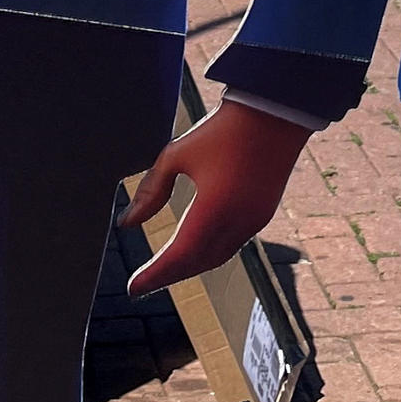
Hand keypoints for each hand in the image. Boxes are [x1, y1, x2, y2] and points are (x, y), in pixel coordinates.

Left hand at [120, 98, 310, 294]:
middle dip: (169, 276)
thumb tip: (127, 222)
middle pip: (197, 263)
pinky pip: (232, 245)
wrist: (274, 112)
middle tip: (143, 284)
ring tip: (165, 270)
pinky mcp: (262, 213)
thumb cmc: (221, 130)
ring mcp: (254, 221)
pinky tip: (195, 248)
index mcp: (214, 209)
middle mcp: (237, 223)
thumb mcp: (178, 154)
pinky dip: (209, 253)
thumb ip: (151, 190)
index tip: (133, 288)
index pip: (179, 256)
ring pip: (217, 258)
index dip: (154, 275)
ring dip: (190, 267)